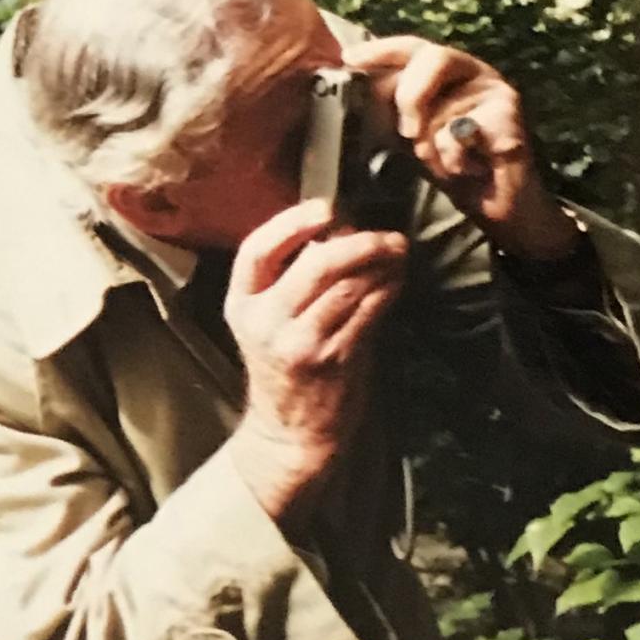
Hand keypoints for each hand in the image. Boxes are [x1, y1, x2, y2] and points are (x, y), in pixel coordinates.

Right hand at [223, 198, 409, 524]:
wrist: (290, 432)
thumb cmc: (287, 368)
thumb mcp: (270, 321)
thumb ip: (292, 279)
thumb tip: (341, 231)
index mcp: (241, 304)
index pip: (257, 250)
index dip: (292, 222)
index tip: (327, 206)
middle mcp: (265, 321)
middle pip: (314, 264)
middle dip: (358, 241)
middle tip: (386, 235)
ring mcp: (299, 342)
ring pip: (349, 286)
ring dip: (382, 263)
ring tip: (398, 253)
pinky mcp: (333, 359)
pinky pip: (369, 311)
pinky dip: (389, 289)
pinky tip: (397, 281)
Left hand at [345, 35, 578, 261]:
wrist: (491, 200)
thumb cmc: (447, 161)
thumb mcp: (406, 130)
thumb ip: (387, 105)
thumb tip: (357, 85)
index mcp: (445, 70)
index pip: (412, 46)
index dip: (381, 49)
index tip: (350, 59)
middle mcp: (473, 71)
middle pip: (434, 57)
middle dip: (412, 95)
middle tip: (406, 132)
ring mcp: (496, 90)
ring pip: (446, 103)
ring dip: (433, 142)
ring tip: (441, 161)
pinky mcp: (510, 116)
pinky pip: (464, 131)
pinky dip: (453, 157)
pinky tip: (464, 168)